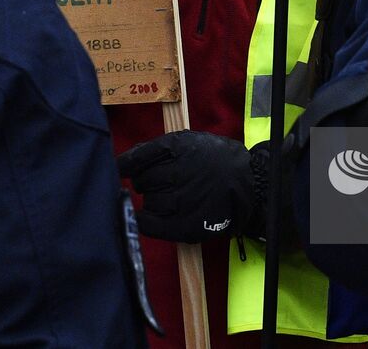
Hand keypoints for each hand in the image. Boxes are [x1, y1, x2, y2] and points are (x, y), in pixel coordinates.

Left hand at [117, 131, 267, 242]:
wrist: (249, 185)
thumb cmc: (218, 161)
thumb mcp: (192, 142)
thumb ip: (161, 149)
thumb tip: (129, 160)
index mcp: (176, 149)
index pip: (137, 158)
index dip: (124, 165)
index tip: (118, 169)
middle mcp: (175, 173)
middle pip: (141, 181)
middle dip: (147, 181)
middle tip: (162, 183)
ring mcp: (178, 200)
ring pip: (148, 201)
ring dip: (153, 200)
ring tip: (171, 198)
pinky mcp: (181, 224)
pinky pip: (149, 225)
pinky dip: (146, 220)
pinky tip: (152, 217)